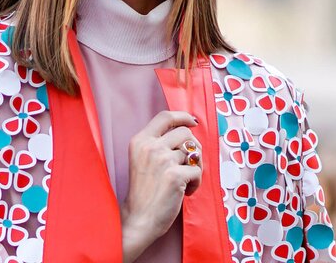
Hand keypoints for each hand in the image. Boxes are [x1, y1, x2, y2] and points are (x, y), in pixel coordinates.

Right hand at [120, 110, 201, 261]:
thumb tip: (188, 133)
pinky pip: (198, 172)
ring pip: (193, 153)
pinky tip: (186, 192)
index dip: (183, 116)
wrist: (138, 219)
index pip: (165, 116)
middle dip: (193, 147)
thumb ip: (158, 144)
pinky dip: (196, 183)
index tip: (193, 121)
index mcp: (140, 140)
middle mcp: (150, 147)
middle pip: (185, 133)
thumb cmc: (143, 192)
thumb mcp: (142, 159)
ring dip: (195, 167)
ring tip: (186, 181)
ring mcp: (162, 160)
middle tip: (189, 163)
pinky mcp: (175, 176)